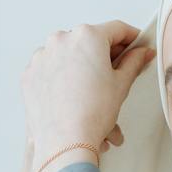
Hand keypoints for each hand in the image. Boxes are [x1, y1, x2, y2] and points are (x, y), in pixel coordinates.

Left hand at [21, 21, 154, 171]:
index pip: (117, 29)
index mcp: (87, 36)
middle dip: (104, 56)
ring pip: (68, 56)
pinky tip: (72, 97)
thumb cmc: (91, 115)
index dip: (132, 38)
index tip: (137, 45)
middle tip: (116, 73)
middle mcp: (61, 39)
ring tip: (93, 93)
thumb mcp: (121, 85)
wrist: (64, 142)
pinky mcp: (30, 74)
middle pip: (90, 41)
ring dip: (81, 68)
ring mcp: (42, 56)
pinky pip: (50, 70)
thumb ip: (134, 62)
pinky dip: (61, 79)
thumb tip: (141, 53)